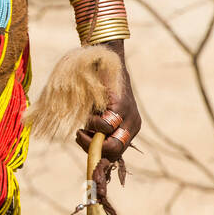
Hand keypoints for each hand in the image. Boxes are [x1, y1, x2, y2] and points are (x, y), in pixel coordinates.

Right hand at [75, 48, 140, 164]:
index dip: (98, 156)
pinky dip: (94, 123)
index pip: (115, 154)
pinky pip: (106, 127)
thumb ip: (97, 132)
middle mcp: (133, 125)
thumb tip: (91, 154)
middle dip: (92, 148)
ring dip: (91, 135)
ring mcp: (130, 117)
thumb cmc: (96, 87)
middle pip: (114, 153)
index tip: (84, 146)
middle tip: (80, 134)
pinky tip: (91, 112)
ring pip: (109, 144)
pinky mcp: (123, 108)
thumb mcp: (97, 114)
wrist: (102, 58)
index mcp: (129, 128)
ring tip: (86, 121)